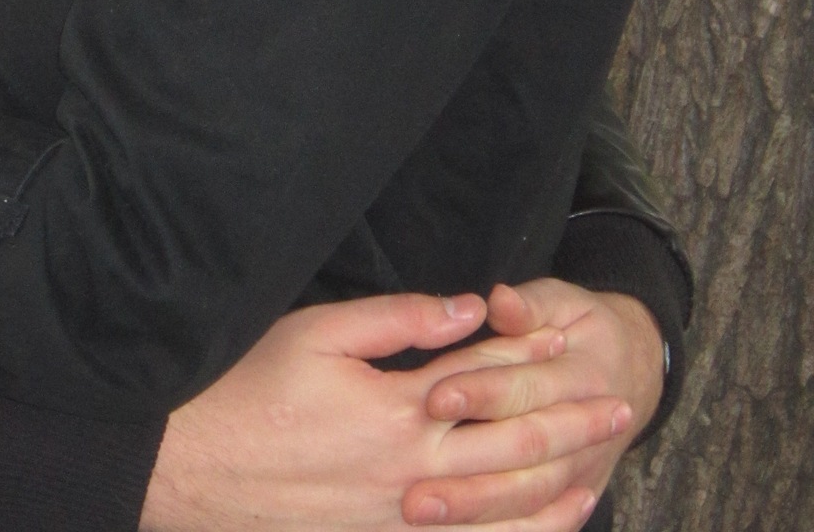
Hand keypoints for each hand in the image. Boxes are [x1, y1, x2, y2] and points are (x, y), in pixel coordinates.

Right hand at [142, 292, 625, 531]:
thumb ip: (400, 319)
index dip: (527, 356)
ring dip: (553, 492)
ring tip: (596, 477)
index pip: (481, 377)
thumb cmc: (252, 388)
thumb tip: (469, 308)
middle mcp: (413, 472)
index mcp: (398, 410)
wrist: (199, 467)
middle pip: (509, 447)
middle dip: (567, 426)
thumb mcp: (320, 331)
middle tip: (619, 411)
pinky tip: (534, 528)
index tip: (567, 340)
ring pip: (499, 512)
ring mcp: (401, 518)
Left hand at [404, 280, 663, 526]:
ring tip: (421, 511)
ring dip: (476, 508)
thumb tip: (499, 300)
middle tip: (414, 484)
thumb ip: (530, 304)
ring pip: (530, 496)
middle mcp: (588, 432)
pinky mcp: (576, 495)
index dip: (482, 393)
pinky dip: (505, 529)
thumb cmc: (584, 326)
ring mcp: (584, 472)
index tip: (432, 399)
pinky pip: (542, 523)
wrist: (636, 370)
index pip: (526, 388)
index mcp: (583, 375)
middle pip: (526, 453)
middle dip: (470, 470)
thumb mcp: (563, 301)